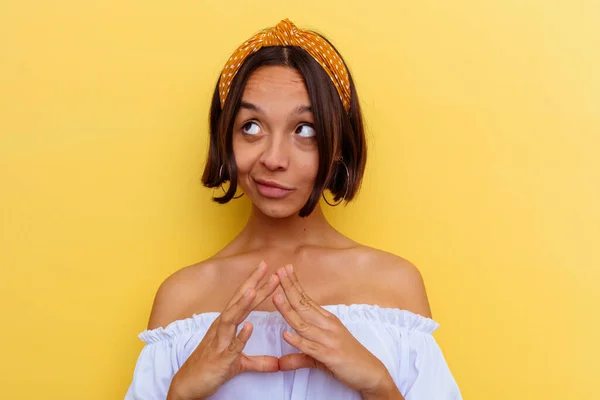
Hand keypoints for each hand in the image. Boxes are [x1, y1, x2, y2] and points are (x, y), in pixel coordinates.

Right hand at [167, 262, 280, 399]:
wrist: (188, 386)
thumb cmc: (210, 369)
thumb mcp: (239, 364)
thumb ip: (259, 361)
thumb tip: (278, 364)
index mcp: (227, 325)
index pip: (243, 300)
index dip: (255, 283)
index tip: (268, 269)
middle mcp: (222, 328)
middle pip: (238, 301)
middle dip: (252, 283)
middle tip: (266, 266)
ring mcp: (220, 341)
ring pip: (231, 318)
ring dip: (242, 304)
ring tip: (254, 290)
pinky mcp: (220, 358)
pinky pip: (231, 346)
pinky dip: (240, 336)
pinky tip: (250, 326)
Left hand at [273, 264, 403, 398]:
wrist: (371, 373)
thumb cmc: (348, 359)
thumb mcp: (321, 355)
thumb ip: (300, 355)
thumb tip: (280, 362)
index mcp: (326, 320)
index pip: (307, 298)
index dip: (295, 284)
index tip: (284, 269)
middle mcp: (327, 326)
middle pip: (303, 305)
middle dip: (289, 288)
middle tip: (278, 271)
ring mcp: (329, 340)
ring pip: (303, 324)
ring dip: (288, 310)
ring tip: (275, 296)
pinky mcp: (330, 356)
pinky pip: (311, 347)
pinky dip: (298, 341)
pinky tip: (286, 334)